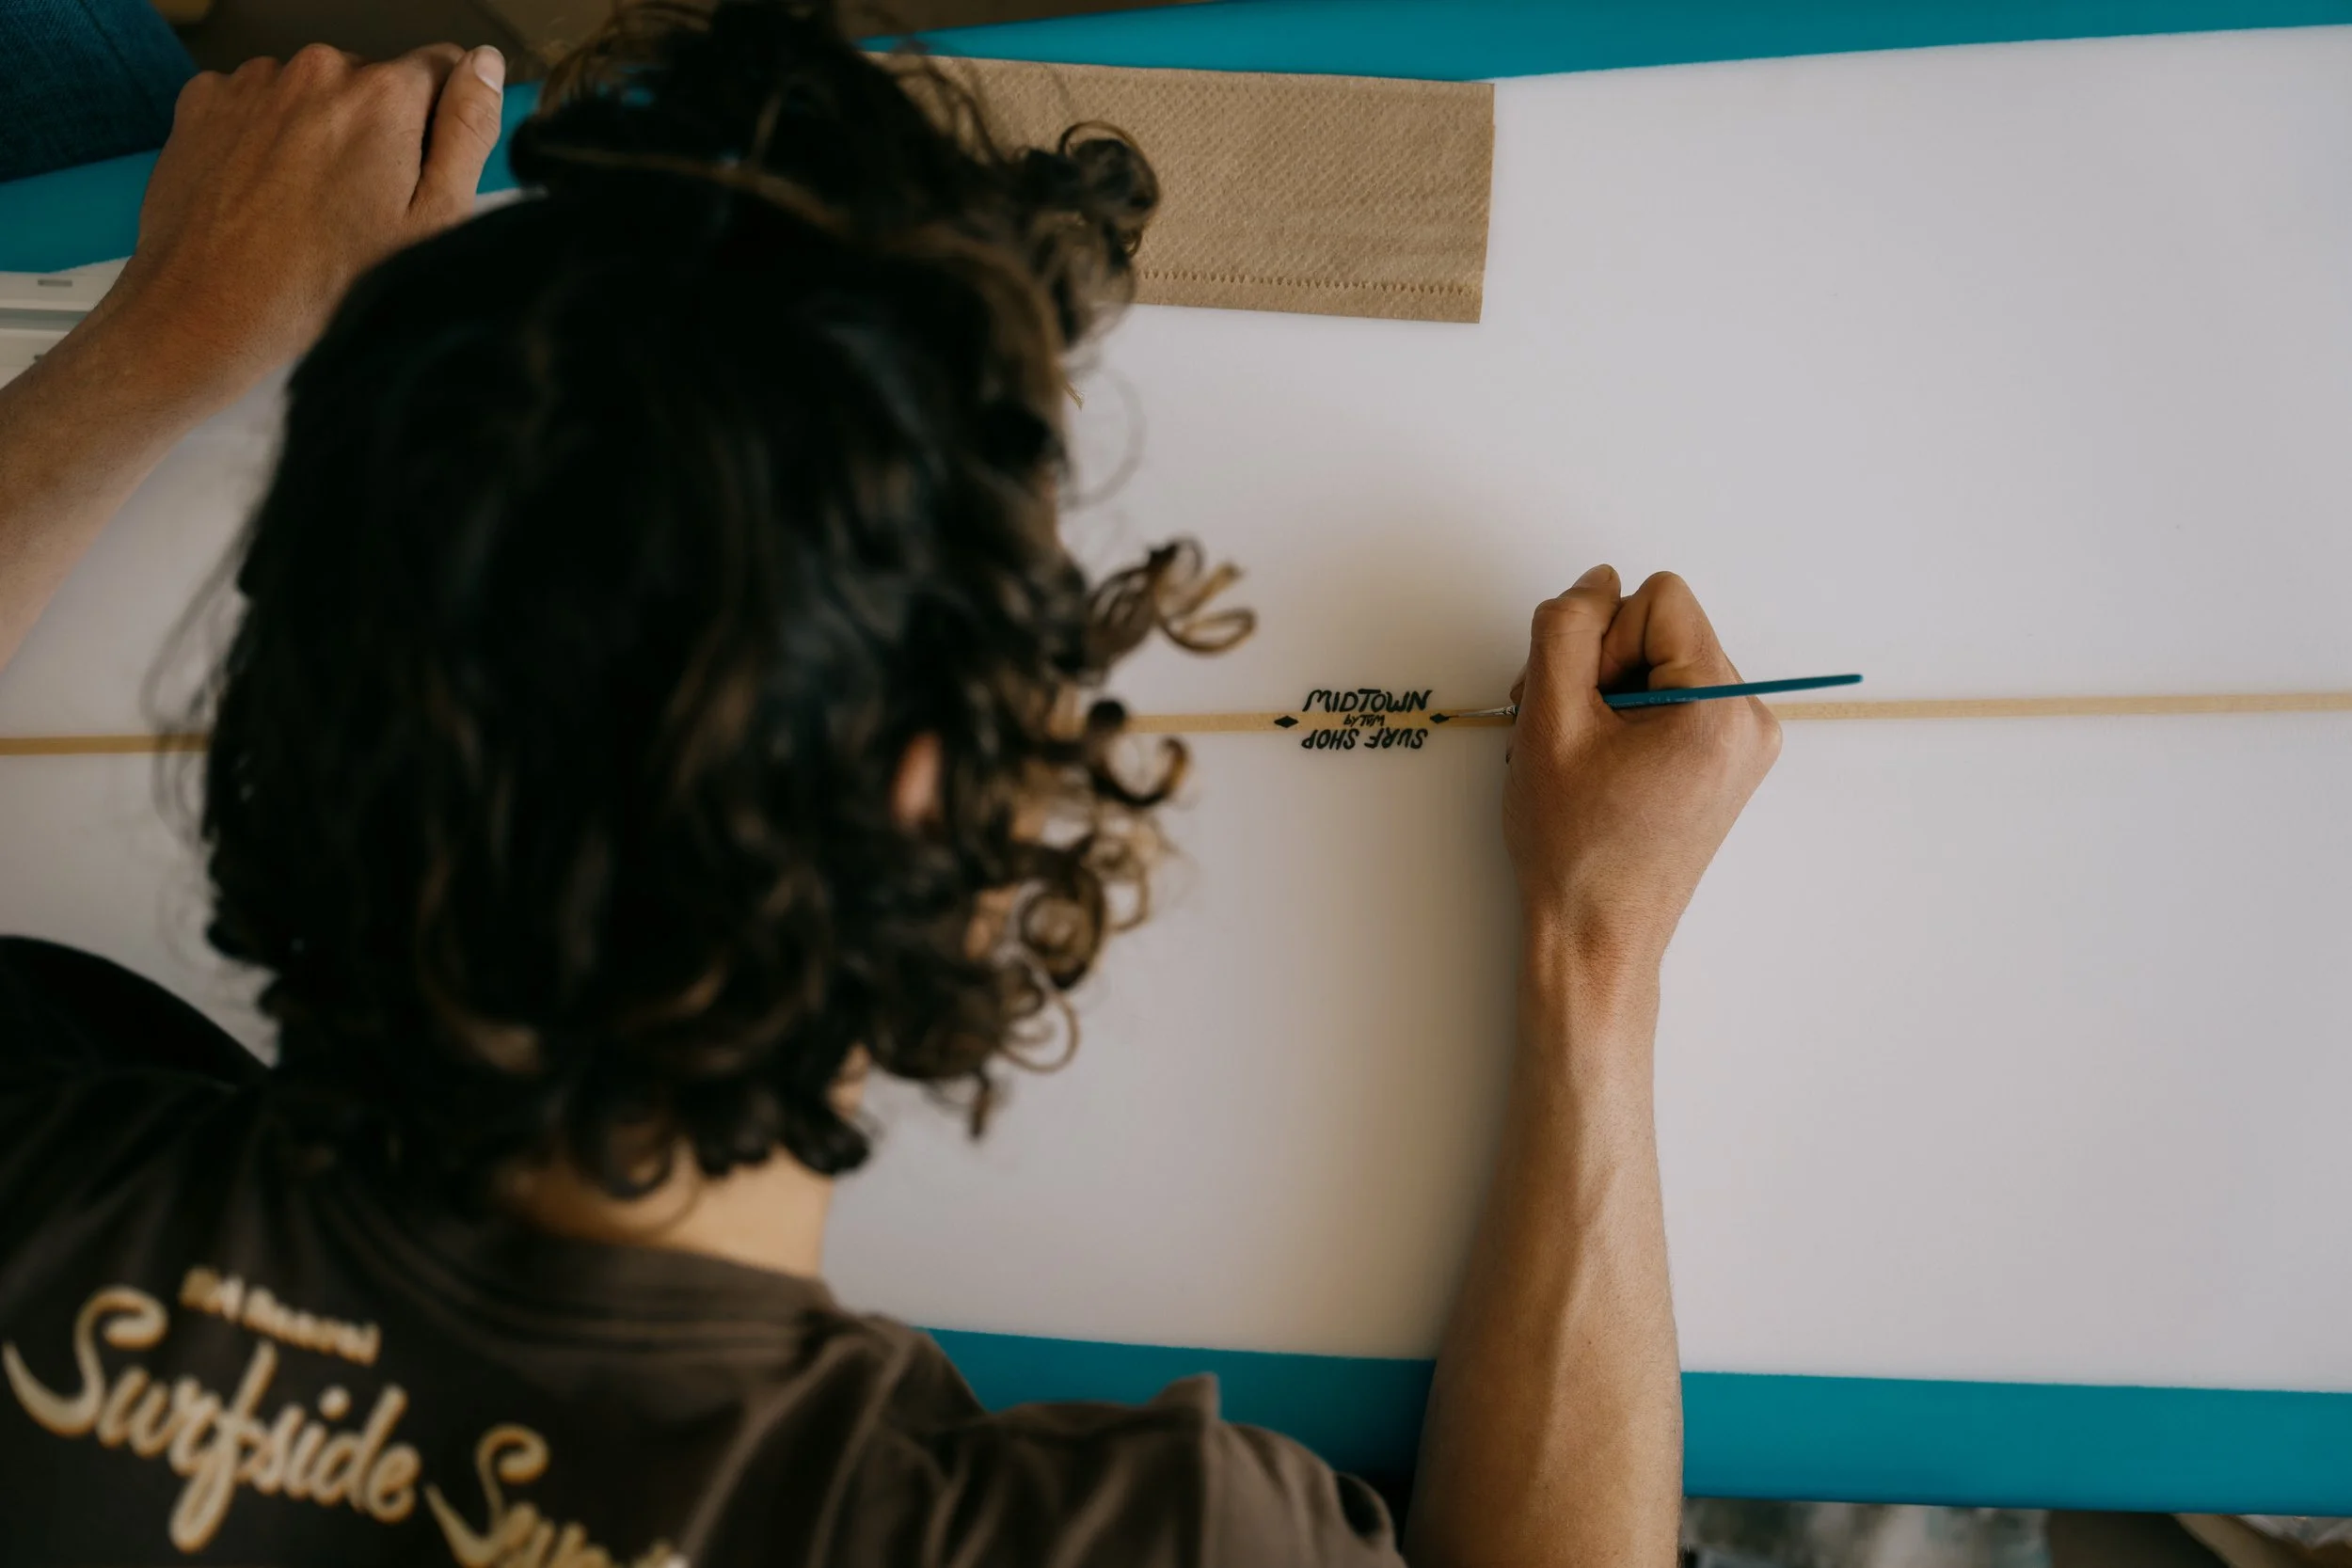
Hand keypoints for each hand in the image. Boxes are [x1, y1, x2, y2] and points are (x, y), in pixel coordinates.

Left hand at [88, 41, 506, 410]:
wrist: (208, 310)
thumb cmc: (321, 283)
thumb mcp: (431, 222)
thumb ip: (468, 131)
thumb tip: (486, 67)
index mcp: (383, 96)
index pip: (444, 66)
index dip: (442, 122)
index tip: (419, 172)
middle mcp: (318, 71)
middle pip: (375, 81)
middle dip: (379, 130)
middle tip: (362, 204)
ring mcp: (255, 82)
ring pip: (315, 92)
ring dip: (320, 132)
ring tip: (308, 205)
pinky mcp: (206, 100)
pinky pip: (258, 101)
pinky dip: (267, 135)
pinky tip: (267, 191)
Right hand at [1502, 565, 1780, 978]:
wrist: (1595, 935)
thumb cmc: (1573, 847)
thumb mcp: (1547, 721)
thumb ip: (1565, 629)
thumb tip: (1597, 582)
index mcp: (1719, 709)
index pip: (1660, 597)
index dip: (1602, 639)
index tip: (1584, 705)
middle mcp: (1749, 720)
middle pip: (1663, 628)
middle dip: (1602, 667)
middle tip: (1568, 733)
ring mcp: (1744, 743)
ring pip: (1663, 662)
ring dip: (1608, 695)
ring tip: (1580, 754)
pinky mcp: (1727, 762)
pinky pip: (1673, 698)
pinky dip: (1629, 719)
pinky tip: (1601, 764)